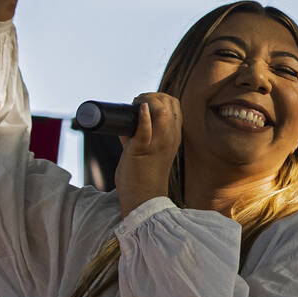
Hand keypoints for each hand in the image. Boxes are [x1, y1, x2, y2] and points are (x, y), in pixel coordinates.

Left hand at [116, 93, 182, 216]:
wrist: (143, 200)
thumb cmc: (144, 177)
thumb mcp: (146, 151)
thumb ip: (136, 136)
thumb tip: (123, 124)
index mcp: (173, 137)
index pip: (174, 105)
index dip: (159, 98)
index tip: (143, 103)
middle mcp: (169, 138)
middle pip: (169, 102)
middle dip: (151, 96)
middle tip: (136, 104)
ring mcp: (157, 144)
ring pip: (161, 111)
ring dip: (146, 101)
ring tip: (135, 107)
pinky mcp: (142, 151)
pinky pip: (146, 129)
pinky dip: (143, 116)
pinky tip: (139, 109)